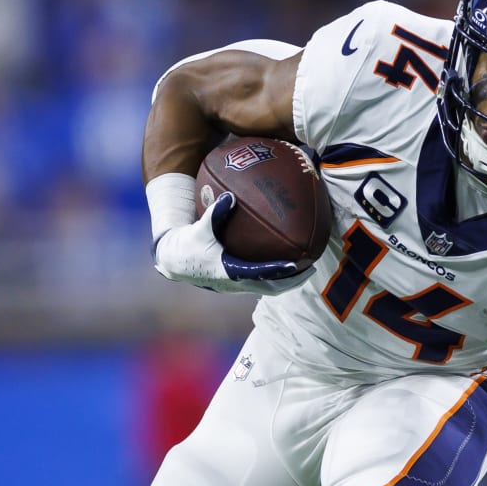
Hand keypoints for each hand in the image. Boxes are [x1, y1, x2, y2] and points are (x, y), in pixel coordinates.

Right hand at [152, 192, 310, 284]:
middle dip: (292, 282)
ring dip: (287, 283)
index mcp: (228, 272)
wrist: (175, 262)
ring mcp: (237, 287)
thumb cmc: (188, 244)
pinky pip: (262, 284)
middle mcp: (235, 284)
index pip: (258, 274)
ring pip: (268, 289)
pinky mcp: (237, 285)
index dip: (277, 270)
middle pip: (271, 288)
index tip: (294, 265)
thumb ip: (216, 213)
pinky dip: (275, 278)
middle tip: (311, 269)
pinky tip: (286, 266)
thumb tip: (230, 195)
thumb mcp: (200, 228)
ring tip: (305, 270)